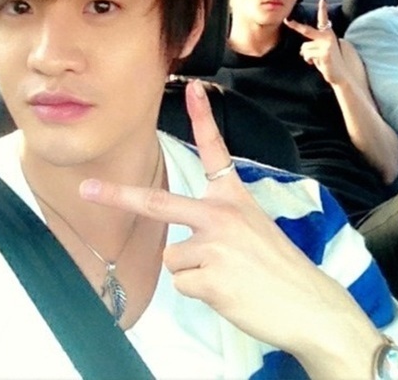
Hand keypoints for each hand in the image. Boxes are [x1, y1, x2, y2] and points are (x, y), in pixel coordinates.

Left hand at [79, 79, 368, 355]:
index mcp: (235, 198)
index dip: (203, 118)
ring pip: (173, 257)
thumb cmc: (280, 268)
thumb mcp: (255, 228)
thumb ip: (218, 223)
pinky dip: (200, 291)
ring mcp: (213, 245)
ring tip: (227, 277)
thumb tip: (179, 246)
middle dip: (117, 195)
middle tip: (87, 189)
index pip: (216, 151)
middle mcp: (221, 214)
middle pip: (157, 202)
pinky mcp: (208, 278)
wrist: (310, 307)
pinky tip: (228, 292)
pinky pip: (182, 283)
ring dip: (193, 271)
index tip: (194, 89)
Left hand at [284, 0, 346, 84]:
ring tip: (315, 60)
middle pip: (307, 30)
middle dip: (295, 25)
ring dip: (306, 56)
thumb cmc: (330, 62)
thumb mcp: (323, 50)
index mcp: (328, 34)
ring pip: (304, 48)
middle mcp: (328, 36)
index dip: (323, 9)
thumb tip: (302, 49)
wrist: (341, 74)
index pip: (325, 19)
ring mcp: (326, 44)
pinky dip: (308, 60)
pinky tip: (317, 63)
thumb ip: (315, 45)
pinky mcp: (324, 53)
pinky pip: (307, 55)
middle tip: (286, 20)